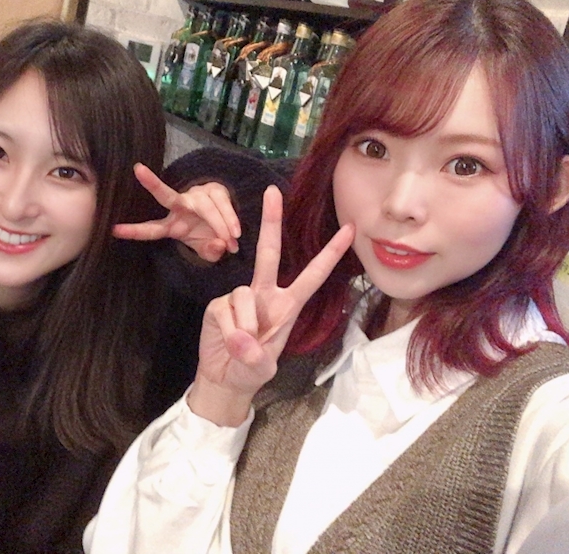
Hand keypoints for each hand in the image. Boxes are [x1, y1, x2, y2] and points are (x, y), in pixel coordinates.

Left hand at [112, 163, 240, 261]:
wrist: (230, 223)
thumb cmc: (211, 237)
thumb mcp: (209, 252)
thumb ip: (211, 252)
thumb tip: (218, 245)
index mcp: (172, 226)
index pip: (151, 229)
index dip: (134, 231)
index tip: (113, 229)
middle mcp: (180, 207)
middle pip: (165, 195)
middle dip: (152, 183)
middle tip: (138, 170)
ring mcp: (196, 196)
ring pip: (207, 209)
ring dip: (220, 227)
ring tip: (232, 244)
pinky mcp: (214, 189)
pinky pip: (222, 205)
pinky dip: (230, 219)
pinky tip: (236, 232)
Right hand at [188, 185, 353, 426]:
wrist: (225, 379)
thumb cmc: (252, 370)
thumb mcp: (263, 368)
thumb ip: (256, 357)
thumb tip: (241, 340)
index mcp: (288, 305)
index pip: (313, 274)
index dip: (331, 253)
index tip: (350, 229)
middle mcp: (265, 295)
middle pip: (270, 253)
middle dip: (271, 221)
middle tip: (272, 190)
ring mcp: (240, 298)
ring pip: (243, 295)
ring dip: (244, 325)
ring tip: (243, 346)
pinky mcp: (218, 305)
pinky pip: (225, 310)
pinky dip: (229, 329)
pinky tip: (228, 341)